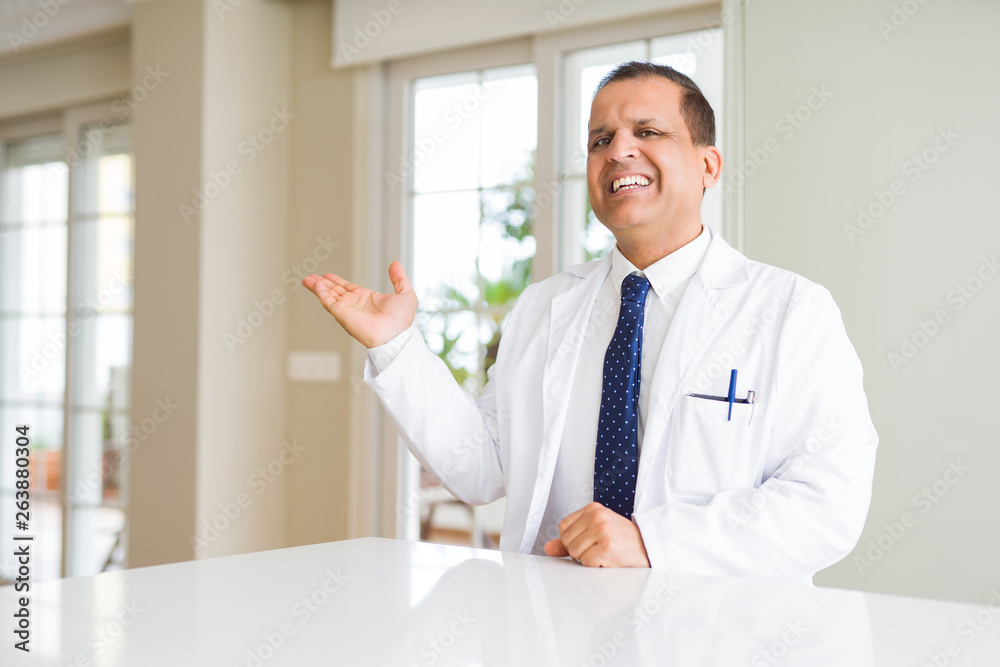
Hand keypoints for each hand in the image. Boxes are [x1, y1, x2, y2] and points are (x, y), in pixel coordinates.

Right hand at [302, 261, 417, 347]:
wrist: (396, 334)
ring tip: (307, 279)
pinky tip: (315, 284)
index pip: (348, 288)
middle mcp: (355, 305)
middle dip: (322, 284)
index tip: (327, 276)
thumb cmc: (402, 321)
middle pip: (335, 291)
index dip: (337, 282)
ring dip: (317, 287)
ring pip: (328, 296)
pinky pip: (329, 302)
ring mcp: (348, 310)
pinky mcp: (342, 315)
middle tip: (311, 276)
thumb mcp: (406, 294)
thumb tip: (395, 264)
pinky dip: (321, 293)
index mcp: (367, 300)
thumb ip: (400, 278)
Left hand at [543, 502, 649, 567]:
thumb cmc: (623, 541)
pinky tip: (608, 560)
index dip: (572, 539)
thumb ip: (571, 538)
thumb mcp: (597, 531)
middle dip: (579, 550)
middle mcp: (597, 517)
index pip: (563, 526)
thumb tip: (548, 548)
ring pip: (575, 553)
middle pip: (567, 541)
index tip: (588, 541)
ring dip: (587, 559)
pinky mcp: (606, 549)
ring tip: (604, 554)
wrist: (649, 548)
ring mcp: (602, 532)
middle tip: (599, 549)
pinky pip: (586, 563)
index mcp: (593, 509)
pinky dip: (595, 566)